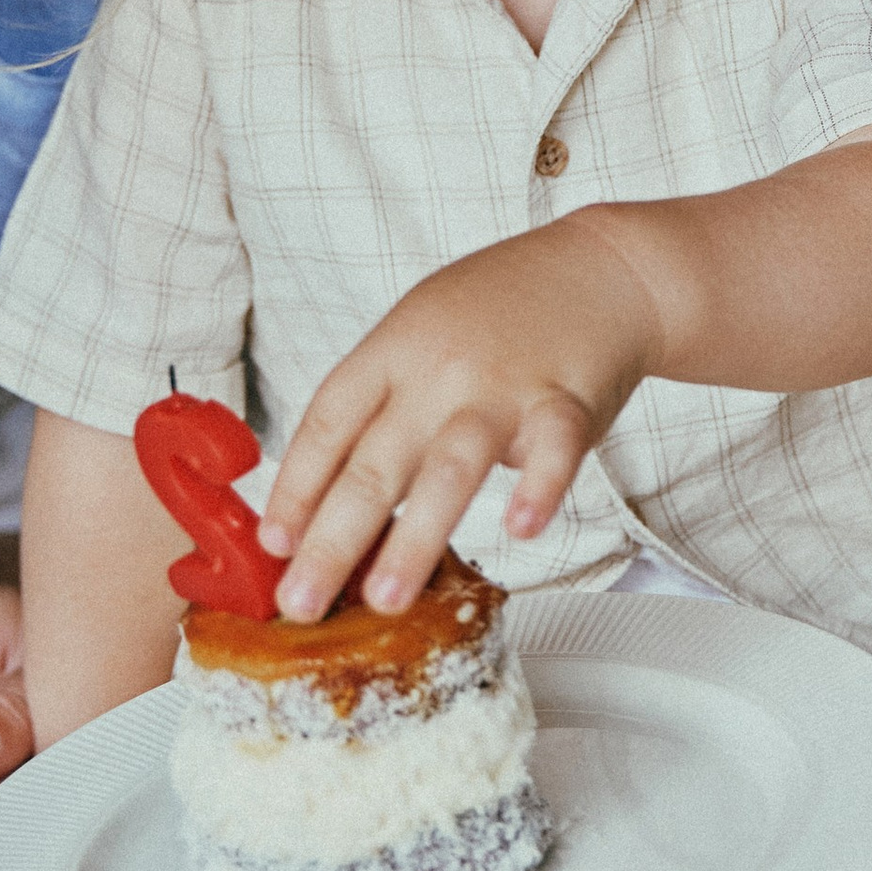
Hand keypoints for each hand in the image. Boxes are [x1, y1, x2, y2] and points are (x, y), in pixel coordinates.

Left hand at [261, 216, 661, 618]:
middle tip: (301, 602)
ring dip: (414, 536)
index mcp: (392, 351)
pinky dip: (539, 487)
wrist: (599, 268)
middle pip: (373, 462)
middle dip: (331, 539)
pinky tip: (523, 526)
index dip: (294, 487)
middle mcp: (437, 370)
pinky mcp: (567, 401)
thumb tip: (323, 500)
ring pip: (450, 467)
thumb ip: (380, 407)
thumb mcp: (419, 334)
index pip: (327, 423)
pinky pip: (552, 449)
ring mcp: (502, 386)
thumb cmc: (499, 314)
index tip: (272, 545)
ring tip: (386, 596)